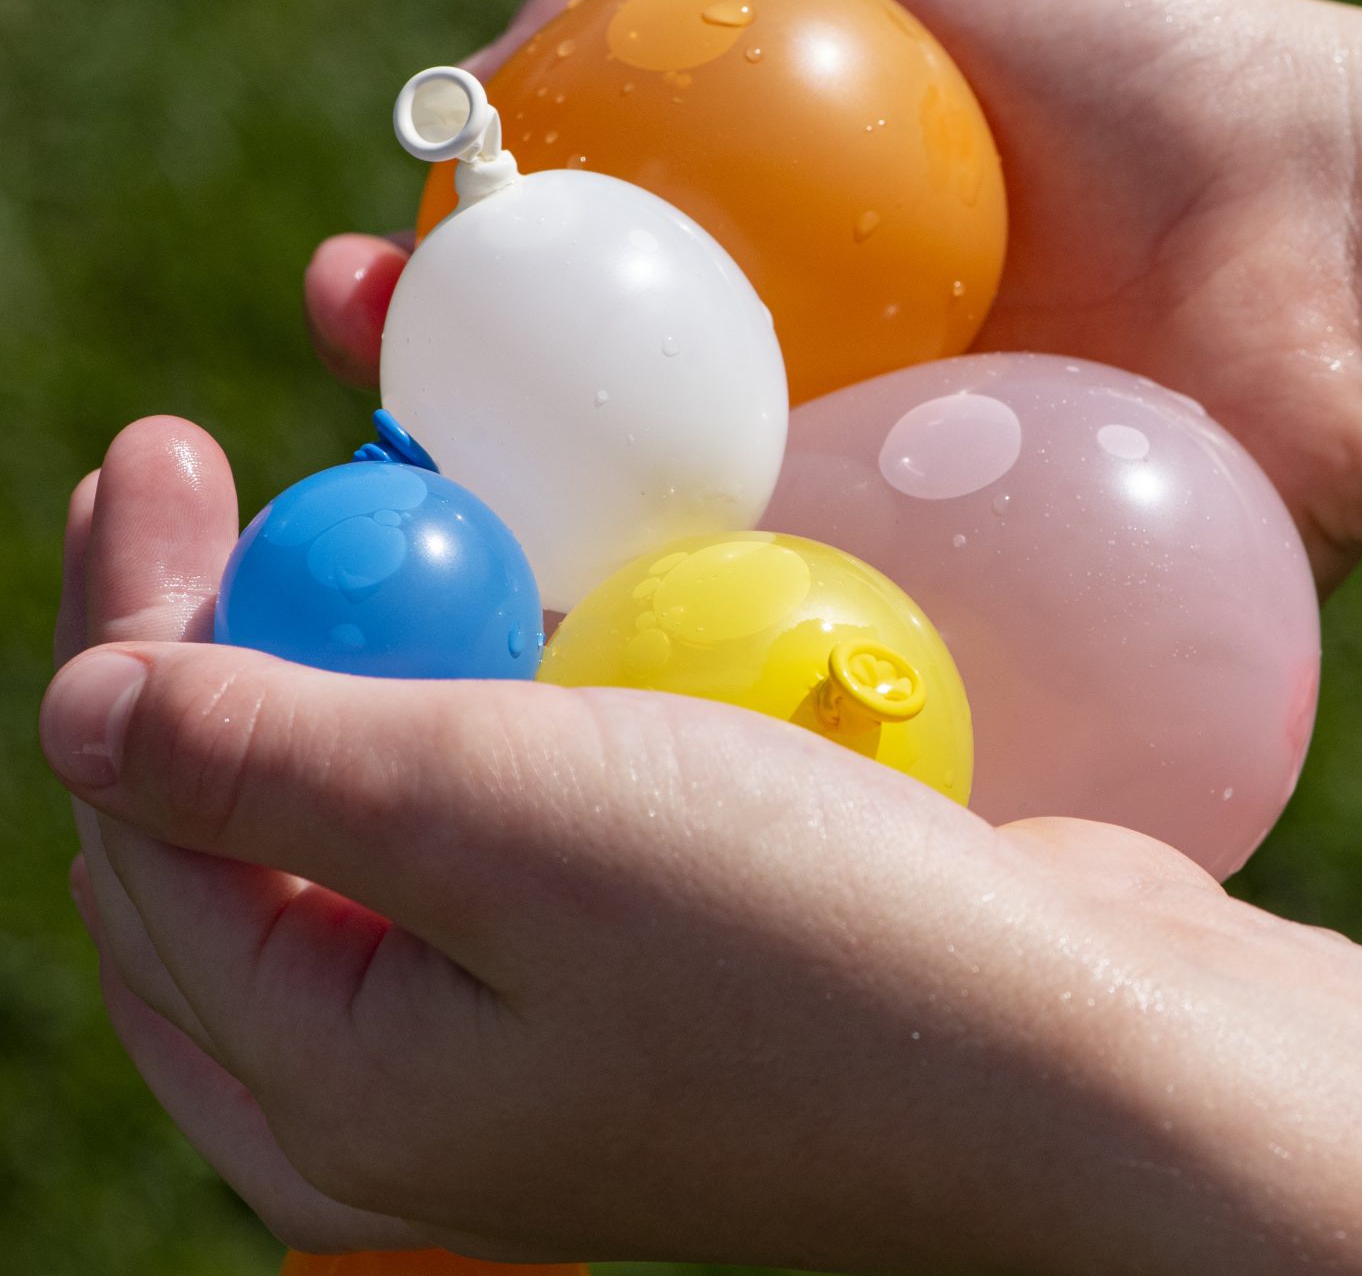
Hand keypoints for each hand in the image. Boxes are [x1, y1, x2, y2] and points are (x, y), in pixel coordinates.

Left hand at [42, 418, 1361, 1272]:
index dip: (128, 623)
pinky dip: (492, 691)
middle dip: (222, 629)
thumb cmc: (803, 947)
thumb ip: (264, 765)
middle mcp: (417, 1074)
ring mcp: (540, 1017)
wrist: (1088, 1058)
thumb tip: (76, 707)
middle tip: (222, 461)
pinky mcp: (648, 957)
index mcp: (332, 1088)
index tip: (160, 447)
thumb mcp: (495, 830)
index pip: (145, 826)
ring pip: (385, 803)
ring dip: (365, 647)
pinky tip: (523, 599)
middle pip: (242, 821)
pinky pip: (517, 803)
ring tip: (368, 502)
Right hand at [305, 0, 1361, 588]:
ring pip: (659, 544)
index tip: (367, 289)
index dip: (446, 289)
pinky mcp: (919, 602)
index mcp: (762, 255)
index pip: (560, 282)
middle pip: (585, 425)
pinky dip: (679, 639)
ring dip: (537, 555)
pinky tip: (580, 647)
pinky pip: (777, 628)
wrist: (1325, 245)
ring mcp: (848, 499)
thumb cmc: (1125, 68)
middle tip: (374, 420)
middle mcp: (786, 382)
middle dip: (453, 431)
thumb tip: (491, 57)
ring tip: (437, 546)